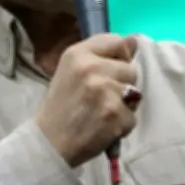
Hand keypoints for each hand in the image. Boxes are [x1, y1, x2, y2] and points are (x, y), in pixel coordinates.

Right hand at [36, 34, 139, 166]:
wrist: (49, 142)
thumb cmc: (61, 104)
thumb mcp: (71, 70)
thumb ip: (100, 55)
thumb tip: (134, 41)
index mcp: (78, 53)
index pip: (116, 41)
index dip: (118, 57)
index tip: (110, 71)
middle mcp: (92, 68)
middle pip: (130, 69)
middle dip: (121, 84)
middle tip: (101, 98)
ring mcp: (105, 91)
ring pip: (135, 93)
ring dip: (123, 106)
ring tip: (102, 112)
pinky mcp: (114, 114)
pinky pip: (132, 117)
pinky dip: (121, 125)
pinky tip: (104, 127)